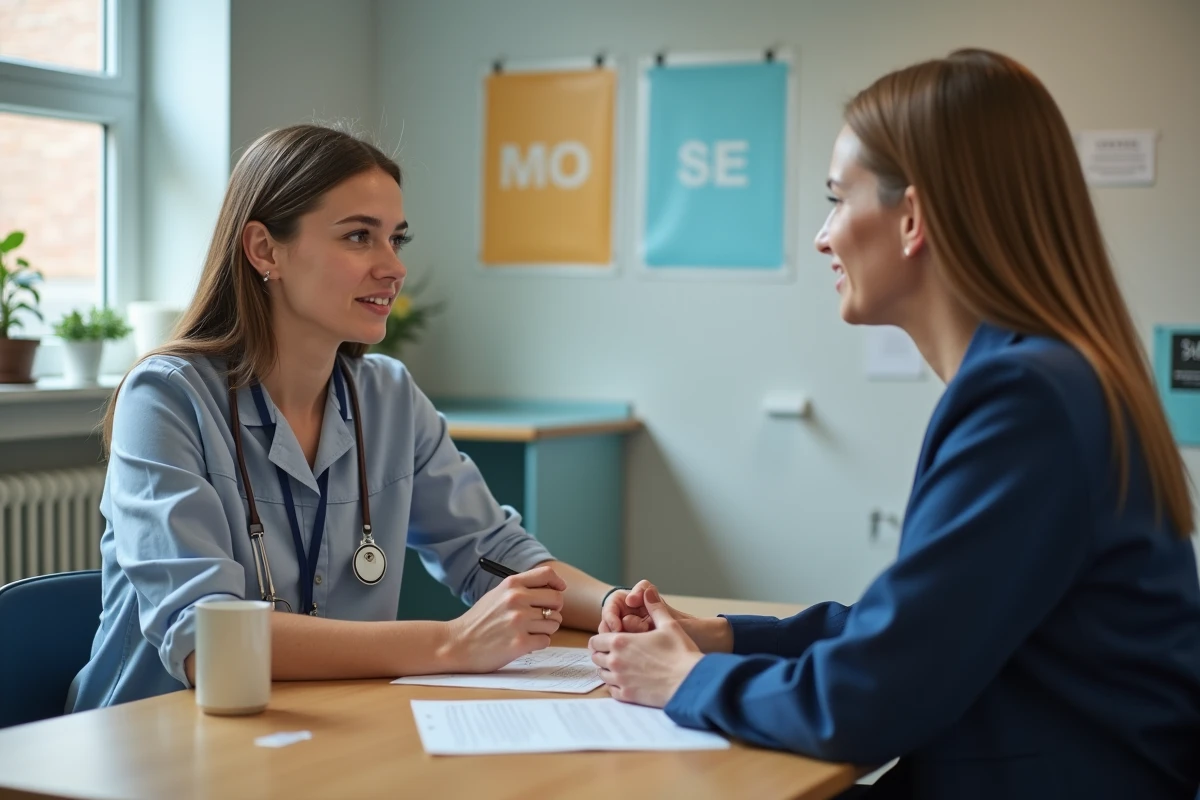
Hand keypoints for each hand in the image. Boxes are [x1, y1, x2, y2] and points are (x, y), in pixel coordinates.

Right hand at [444, 564, 565, 672]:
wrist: (456, 644)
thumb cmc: (478, 621)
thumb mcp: (497, 595)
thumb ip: (521, 589)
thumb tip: (553, 589)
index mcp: (511, 584)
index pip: (548, 575)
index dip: (557, 584)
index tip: (558, 591)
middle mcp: (517, 599)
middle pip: (557, 599)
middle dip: (554, 610)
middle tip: (543, 617)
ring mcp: (519, 621)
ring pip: (554, 622)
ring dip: (546, 629)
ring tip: (529, 631)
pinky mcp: (520, 643)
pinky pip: (546, 640)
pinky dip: (538, 643)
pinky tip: (524, 642)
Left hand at [589, 586, 703, 707]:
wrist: (690, 683)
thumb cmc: (680, 653)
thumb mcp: (669, 625)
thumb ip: (655, 608)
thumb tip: (648, 591)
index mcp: (621, 642)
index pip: (595, 640)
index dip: (601, 638)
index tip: (610, 638)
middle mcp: (616, 661)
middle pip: (596, 657)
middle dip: (602, 653)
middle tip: (615, 651)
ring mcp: (620, 680)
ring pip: (602, 674)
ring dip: (607, 669)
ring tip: (621, 665)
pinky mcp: (627, 696)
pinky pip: (611, 690)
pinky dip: (615, 685)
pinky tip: (626, 680)